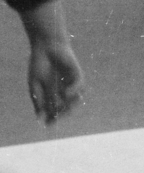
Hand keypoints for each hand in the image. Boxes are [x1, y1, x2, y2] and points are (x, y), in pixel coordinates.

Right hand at [19, 0, 82, 124]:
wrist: (46, 46)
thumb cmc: (39, 64)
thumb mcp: (35, 84)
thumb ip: (38, 99)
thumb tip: (40, 117)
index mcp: (53, 93)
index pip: (55, 109)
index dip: (53, 118)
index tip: (49, 125)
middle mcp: (64, 90)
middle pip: (66, 106)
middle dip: (62, 114)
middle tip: (56, 120)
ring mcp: (72, 82)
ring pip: (75, 98)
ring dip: (69, 104)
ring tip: (62, 110)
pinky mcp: (77, 74)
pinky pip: (79, 84)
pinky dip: (73, 90)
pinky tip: (65, 94)